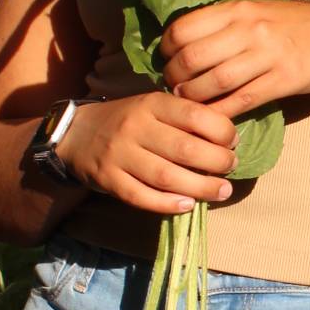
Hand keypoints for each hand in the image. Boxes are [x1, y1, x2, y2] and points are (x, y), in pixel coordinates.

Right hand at [57, 91, 237, 214]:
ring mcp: (120, 155)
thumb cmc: (128, 121)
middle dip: (217, 162)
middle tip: (231, 168)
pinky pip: (142, 197)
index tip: (233, 142)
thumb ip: (184, 118)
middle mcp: (135, 127)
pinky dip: (168, 204)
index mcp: (151, 104)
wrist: (76, 134)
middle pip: (185, 149)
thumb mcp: (153, 107)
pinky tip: (188, 205)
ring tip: (221, 191)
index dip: (222, 131)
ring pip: (166, 176)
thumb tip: (228, 139)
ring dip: (200, 187)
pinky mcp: (109, 180)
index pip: (195, 116)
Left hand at [160, 0, 309, 118]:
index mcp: (240, 8)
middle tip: (174, 88)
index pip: (184, 28)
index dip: (167, 49)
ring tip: (189, 105)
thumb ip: (228, 22)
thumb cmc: (302, 26)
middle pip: (192, 57)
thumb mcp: (262, 12)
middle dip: (175, 78)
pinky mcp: (285, 80)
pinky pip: (241, 100)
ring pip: (214, 81)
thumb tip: (187, 41)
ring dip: (194, 99)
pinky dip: (221, 113)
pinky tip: (213, 120)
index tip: (167, 62)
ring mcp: (269, 54)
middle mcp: (251, 28)